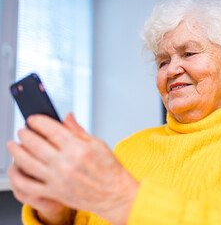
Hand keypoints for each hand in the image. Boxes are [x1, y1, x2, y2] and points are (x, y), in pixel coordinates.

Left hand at [7, 114, 138, 223]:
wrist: (114, 195)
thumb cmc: (110, 171)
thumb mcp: (99, 144)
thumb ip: (79, 131)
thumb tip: (67, 117)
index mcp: (78, 148)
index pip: (50, 129)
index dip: (38, 121)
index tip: (33, 119)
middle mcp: (66, 163)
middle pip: (35, 144)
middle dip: (25, 134)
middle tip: (23, 131)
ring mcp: (58, 179)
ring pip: (27, 162)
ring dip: (16, 151)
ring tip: (14, 145)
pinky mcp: (54, 192)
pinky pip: (28, 185)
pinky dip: (18, 175)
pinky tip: (16, 168)